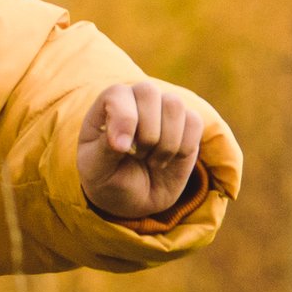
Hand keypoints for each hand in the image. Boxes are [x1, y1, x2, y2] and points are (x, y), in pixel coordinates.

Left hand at [76, 81, 206, 221]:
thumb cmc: (109, 179)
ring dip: (165, 142)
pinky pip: (194, 122)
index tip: (121, 149)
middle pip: (148, 92)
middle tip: (138, 155)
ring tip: (153, 160)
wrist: (135, 199)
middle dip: (146, 132)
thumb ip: (104, 149)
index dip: (123, 119)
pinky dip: (183, 147)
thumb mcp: (96, 169)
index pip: (118, 94)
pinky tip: (169, 159)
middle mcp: (137, 99)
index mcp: (108, 105)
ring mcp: (163, 109)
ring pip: (174, 105)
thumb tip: (124, 141)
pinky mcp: (187, 124)